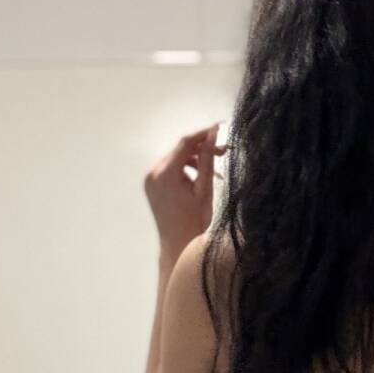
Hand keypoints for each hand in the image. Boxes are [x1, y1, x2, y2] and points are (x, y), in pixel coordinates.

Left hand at [144, 123, 225, 261]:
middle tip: (224, 151)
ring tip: (216, 169)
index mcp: (165, 173)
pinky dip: (186, 169)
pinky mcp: (151, 185)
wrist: (178, 245)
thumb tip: (213, 134)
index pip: (186, 142)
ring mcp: (150, 179)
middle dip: (202, 148)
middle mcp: (153, 173)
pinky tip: (202, 177)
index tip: (221, 127)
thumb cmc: (195, 221)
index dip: (204, 133)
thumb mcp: (205, 188)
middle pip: (180, 149)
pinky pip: (170, 169)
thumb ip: (208, 159)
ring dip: (195, 159)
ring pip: (176, 158)